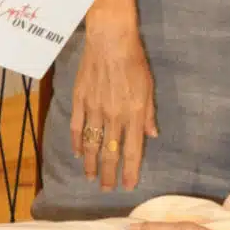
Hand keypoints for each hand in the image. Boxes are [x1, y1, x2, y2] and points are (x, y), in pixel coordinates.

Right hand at [70, 17, 157, 190]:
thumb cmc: (134, 62)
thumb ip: (149, 114)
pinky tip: (78, 154)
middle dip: (109, 173)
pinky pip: (78, 128)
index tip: (128, 185)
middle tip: (107, 188)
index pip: (133, 150)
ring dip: (92, 164)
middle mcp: (114, 116)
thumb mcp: (149, 87)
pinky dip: (78, 143)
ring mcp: (95, 110)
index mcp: (134, 114)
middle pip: (110, 152)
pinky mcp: (80, 100)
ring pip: (92, 145)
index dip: (130, 170)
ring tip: (92, 178)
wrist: (110, 41)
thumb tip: (152, 135)